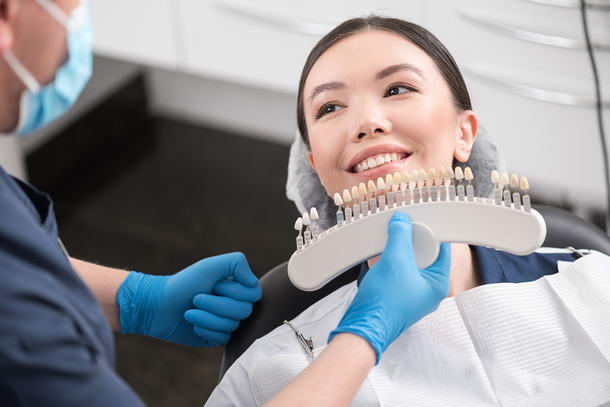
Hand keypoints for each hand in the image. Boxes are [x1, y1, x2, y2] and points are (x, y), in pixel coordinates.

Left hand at [116, 252, 261, 346]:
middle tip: (196, 298)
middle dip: (216, 305)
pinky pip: (223, 338)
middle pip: (244, 311)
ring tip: (190, 312)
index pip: (253, 294)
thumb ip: (237, 263)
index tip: (214, 284)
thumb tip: (253, 283)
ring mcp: (226, 321)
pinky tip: (193, 325)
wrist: (158, 306)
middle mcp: (235, 303)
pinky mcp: (217, 337)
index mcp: (237, 286)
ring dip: (207, 318)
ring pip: (232, 325)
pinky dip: (206, 330)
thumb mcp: (210, 265)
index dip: (234, 292)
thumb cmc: (184, 282)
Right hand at [329, 212, 450, 362]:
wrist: (363, 327)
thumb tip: (402, 221)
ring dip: (399, 252)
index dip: (430, 233)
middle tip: (401, 232)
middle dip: (412, 242)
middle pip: (426, 255)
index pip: (442, 249)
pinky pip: (399, 271)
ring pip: (410, 263)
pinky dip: (391, 262)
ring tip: (389, 246)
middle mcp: (428, 290)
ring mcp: (413, 294)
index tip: (417, 222)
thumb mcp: (395, 260)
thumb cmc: (384, 304)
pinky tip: (382, 258)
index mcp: (438, 284)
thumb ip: (400, 236)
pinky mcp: (397, 295)